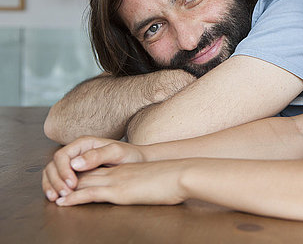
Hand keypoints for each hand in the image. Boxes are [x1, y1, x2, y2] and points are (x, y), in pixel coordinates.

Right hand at [42, 136, 145, 201]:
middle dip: (55, 180)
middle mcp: (76, 152)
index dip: (63, 171)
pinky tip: (56, 197)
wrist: (137, 160)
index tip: (71, 184)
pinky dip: (54, 188)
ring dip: (51, 185)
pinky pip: (58, 180)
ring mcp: (73, 162)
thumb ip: (97, 155)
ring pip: (52, 173)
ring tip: (55, 198)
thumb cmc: (129, 154)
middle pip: (53, 165)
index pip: (63, 156)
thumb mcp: (117, 152)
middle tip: (64, 194)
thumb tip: (75, 163)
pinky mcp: (74, 174)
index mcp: (83, 143)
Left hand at [53, 160, 188, 205]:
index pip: (98, 170)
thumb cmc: (175, 179)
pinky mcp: (118, 191)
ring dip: (65, 189)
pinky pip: (90, 193)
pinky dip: (73, 197)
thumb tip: (150, 188)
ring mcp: (117, 180)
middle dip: (68, 181)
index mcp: (126, 169)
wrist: (182, 174)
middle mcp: (118, 172)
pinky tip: (63, 202)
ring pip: (82, 182)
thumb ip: (147, 182)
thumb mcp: (157, 179)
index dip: (82, 175)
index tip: (70, 181)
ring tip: (51, 196)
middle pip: (86, 174)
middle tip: (53, 188)